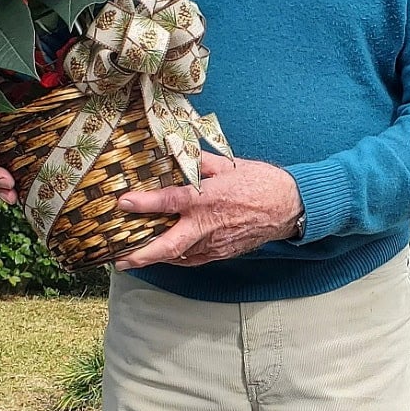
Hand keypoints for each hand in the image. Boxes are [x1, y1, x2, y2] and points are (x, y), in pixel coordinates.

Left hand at [113, 152, 302, 270]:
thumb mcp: (228, 164)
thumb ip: (197, 161)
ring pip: (179, 256)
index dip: (144, 203)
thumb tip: (175, 150)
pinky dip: (176, 258)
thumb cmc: (261, 183)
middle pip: (169, 246)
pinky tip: (165, 254)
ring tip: (133, 257)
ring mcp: (215, 243)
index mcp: (208, 199)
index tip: (123, 203)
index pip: (170, 202)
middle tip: (120, 260)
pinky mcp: (222, 252)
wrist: (289, 207)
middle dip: (142, 255)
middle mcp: (208, 225)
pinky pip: (194, 258)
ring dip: (156, 257)